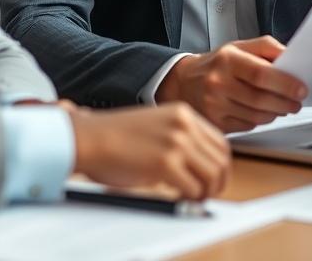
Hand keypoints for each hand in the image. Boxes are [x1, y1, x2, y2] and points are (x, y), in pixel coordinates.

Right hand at [67, 102, 229, 199]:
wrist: (89, 137)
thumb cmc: (114, 136)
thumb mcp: (155, 126)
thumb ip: (180, 139)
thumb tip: (202, 167)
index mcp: (183, 113)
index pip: (220, 142)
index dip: (221, 165)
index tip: (213, 179)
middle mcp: (183, 124)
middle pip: (221, 159)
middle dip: (218, 182)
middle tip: (206, 195)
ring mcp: (176, 142)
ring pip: (212, 176)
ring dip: (205, 193)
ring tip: (191, 198)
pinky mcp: (166, 162)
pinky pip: (193, 189)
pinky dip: (189, 199)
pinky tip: (177, 197)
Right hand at [154, 36, 307, 132]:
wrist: (183, 82)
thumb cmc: (217, 64)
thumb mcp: (238, 47)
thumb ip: (266, 47)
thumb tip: (293, 58)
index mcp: (227, 60)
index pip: (261, 74)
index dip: (285, 83)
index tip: (302, 88)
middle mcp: (218, 82)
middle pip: (261, 99)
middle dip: (286, 102)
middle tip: (297, 102)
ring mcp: (214, 105)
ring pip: (257, 116)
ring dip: (276, 113)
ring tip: (282, 106)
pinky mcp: (215, 123)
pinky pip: (247, 126)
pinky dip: (259, 120)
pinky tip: (260, 112)